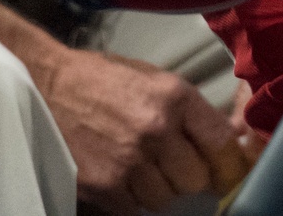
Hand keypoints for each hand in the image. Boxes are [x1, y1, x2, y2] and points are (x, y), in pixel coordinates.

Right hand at [43, 47, 247, 213]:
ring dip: (160, 189)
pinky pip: (133, 210)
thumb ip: (193, 112)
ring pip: (165, 199)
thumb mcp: (159, 81)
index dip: (230, 163)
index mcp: (176, 97)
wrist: (51, 85)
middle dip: (190, 176)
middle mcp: (156, 130)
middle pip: (195, 180)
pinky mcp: (101, 186)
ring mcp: (127, 162)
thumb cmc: (108, 80)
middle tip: (177, 165)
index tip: (231, 172)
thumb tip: (230, 139)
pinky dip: (132, 200)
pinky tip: (123, 177)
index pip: (220, 142)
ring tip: (144, 167)